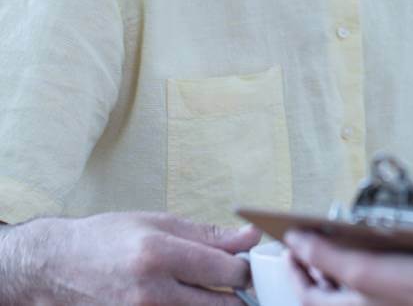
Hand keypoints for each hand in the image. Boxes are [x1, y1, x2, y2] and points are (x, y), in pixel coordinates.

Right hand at [2, 212, 258, 303]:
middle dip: (239, 295)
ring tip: (211, 290)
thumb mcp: (158, 223)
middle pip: (222, 305)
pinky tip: (188, 297)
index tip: (250, 265)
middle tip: (239, 284)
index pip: (228, 271)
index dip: (248, 269)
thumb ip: (209, 235)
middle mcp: (151, 292)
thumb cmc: (106, 238)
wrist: (54, 267)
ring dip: (215, 304)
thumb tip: (251, 236)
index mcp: (159, 256)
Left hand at [284, 231, 412, 305]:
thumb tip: (296, 241)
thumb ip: (326, 255)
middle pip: (323, 292)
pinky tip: (376, 254)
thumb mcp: (365, 268)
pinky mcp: (395, 300)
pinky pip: (368, 289)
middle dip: (315, 265)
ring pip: (346, 291)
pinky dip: (363, 273)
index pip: (303, 291)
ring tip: (340, 243)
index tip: (290, 243)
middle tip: (312, 241)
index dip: (294, 265)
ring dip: (338, 268)